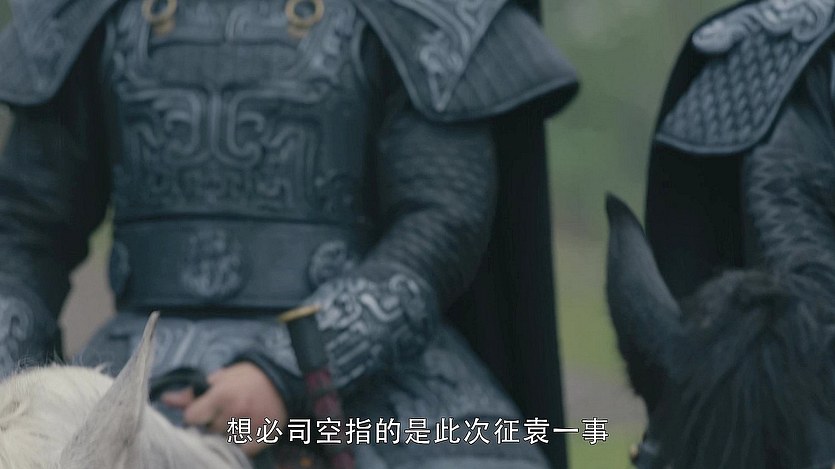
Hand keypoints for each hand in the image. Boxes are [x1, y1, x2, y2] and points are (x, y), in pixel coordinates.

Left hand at [161, 362, 287, 455]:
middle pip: (208, 431)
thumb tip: (166, 399)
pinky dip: (240, 444)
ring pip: (223, 441)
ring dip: (226, 434)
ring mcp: (250, 427)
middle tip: (224, 414)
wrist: (284, 381)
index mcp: (222, 395)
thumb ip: (193, 392)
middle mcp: (235, 412)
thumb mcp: (221, 378)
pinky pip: (241, 450)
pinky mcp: (262, 438)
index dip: (195, 415)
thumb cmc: (249, 377)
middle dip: (212, 424)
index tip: (202, 413)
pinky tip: (245, 431)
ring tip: (236, 422)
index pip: (192, 417)